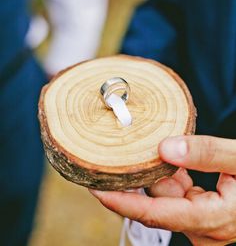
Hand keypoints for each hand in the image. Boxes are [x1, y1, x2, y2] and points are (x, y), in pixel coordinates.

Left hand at [89, 136, 235, 244]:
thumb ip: (207, 153)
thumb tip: (165, 148)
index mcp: (213, 219)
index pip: (155, 214)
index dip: (123, 203)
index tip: (96, 188)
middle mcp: (204, 228)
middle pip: (158, 202)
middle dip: (140, 179)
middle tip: (117, 155)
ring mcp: (203, 223)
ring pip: (168, 196)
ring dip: (162, 173)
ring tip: (152, 149)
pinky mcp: (204, 214)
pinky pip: (179, 194)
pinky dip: (174, 176)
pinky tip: (175, 161)